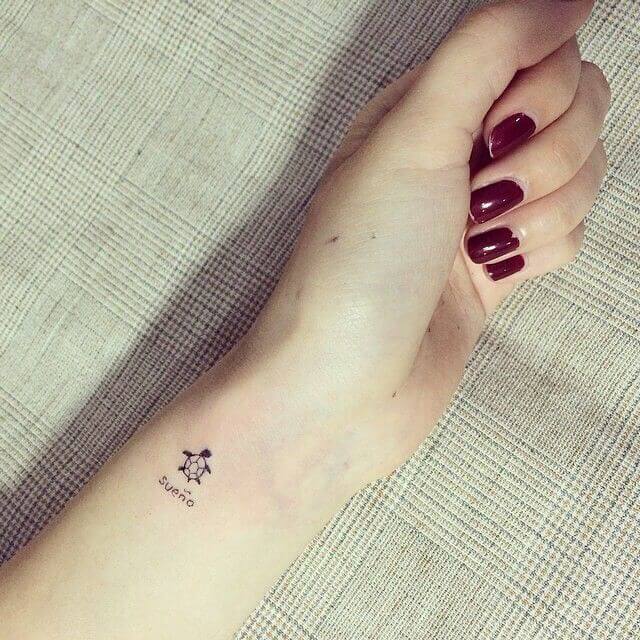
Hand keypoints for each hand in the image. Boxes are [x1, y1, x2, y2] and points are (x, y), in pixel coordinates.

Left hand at [220, 0, 608, 488]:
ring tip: (475, 245)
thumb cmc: (360, 264)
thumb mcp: (412, 134)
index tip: (487, 138)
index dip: (537, 90)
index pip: (541, 49)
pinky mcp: (499, 263)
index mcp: (429, 104)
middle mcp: (457, 150)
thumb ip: (489, 48)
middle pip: (575, 108)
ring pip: (580, 173)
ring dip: (537, 211)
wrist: (345, 387)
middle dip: (542, 157)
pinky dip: (538, 250)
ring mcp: (481, 210)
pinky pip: (568, 231)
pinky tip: (492, 273)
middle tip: (477, 199)